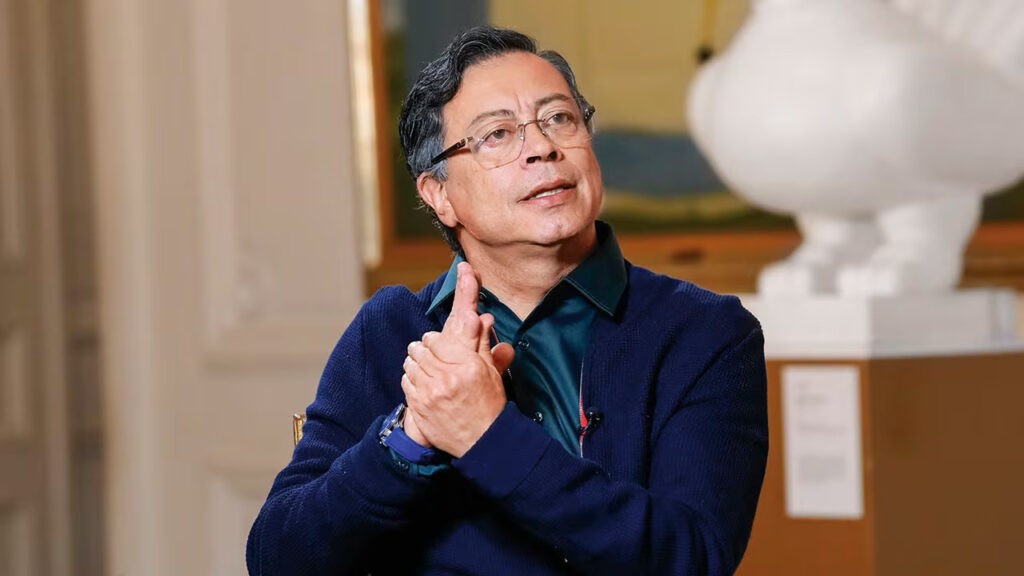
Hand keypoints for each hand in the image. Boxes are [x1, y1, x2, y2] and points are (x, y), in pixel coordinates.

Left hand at [401, 262, 514, 456]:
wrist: (482, 441)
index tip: (436, 343)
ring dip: (414, 362)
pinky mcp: (419, 407)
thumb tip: (480, 317)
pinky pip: (406, 382)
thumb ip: (480, 342)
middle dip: (421, 348)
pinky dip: (410, 379)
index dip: (433, 339)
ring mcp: (430, 393)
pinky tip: (420, 382)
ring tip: (422, 366)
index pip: (436, 340)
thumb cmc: (489, 404)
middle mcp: (446, 377)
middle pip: (419, 350)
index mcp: (466, 365)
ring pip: (410, 365)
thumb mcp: (490, 371)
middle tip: (426, 352)